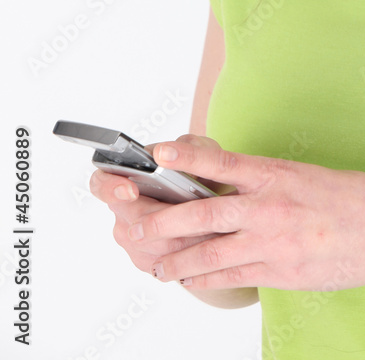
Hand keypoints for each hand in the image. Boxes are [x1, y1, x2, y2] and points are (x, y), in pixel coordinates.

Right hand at [88, 136, 226, 276]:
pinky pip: (162, 264)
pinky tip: (204, 243)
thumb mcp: (203, 151)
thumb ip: (190, 146)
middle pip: (134, 222)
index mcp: (125, 179)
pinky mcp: (148, 261)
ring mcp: (132, 240)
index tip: (131, 189)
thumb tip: (169, 151)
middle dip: (162, 219)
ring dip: (179, 238)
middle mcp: (123, 212)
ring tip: (205, 229)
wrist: (216, 203)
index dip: (111, 187)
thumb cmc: (204, 172)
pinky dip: (185, 255)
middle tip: (189, 213)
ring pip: (151, 246)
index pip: (101, 183)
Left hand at [124, 134, 364, 292]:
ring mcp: (274, 243)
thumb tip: (233, 184)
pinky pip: (234, 277)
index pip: (220, 160)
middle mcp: (270, 206)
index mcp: (276, 173)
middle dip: (165, 220)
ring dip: (179, 260)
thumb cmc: (355, 197)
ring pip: (211, 253)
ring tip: (159, 265)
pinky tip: (193, 281)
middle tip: (138, 224)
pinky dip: (208, 280)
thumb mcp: (307, 174)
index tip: (158, 152)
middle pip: (203, 213)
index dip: (185, 156)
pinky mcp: (281, 272)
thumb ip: (268, 181)